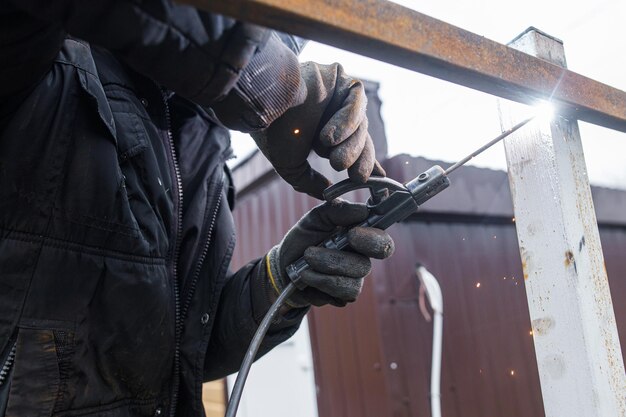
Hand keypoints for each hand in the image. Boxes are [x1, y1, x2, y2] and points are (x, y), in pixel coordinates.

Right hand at [251, 62, 385, 198]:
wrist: (261, 105)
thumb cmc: (271, 133)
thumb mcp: (291, 166)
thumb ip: (309, 182)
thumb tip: (327, 194)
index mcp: (324, 132)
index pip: (353, 149)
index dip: (365, 164)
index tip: (376, 182)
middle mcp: (332, 113)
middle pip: (360, 138)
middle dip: (358, 160)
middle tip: (355, 177)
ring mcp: (337, 94)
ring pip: (360, 123)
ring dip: (350, 145)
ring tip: (334, 159)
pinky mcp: (340, 77)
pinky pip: (356, 101)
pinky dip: (348, 121)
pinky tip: (331, 137)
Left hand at [265, 200, 393, 307]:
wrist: (284, 266)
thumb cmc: (304, 239)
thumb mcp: (315, 218)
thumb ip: (337, 210)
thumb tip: (362, 209)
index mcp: (361, 236)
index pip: (382, 240)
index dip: (372, 239)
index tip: (351, 234)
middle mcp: (362, 258)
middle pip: (366, 264)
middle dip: (340, 259)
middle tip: (313, 252)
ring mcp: (355, 279)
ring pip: (351, 280)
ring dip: (323, 268)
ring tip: (305, 260)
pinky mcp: (344, 295)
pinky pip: (341, 293)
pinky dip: (319, 282)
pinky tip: (307, 276)